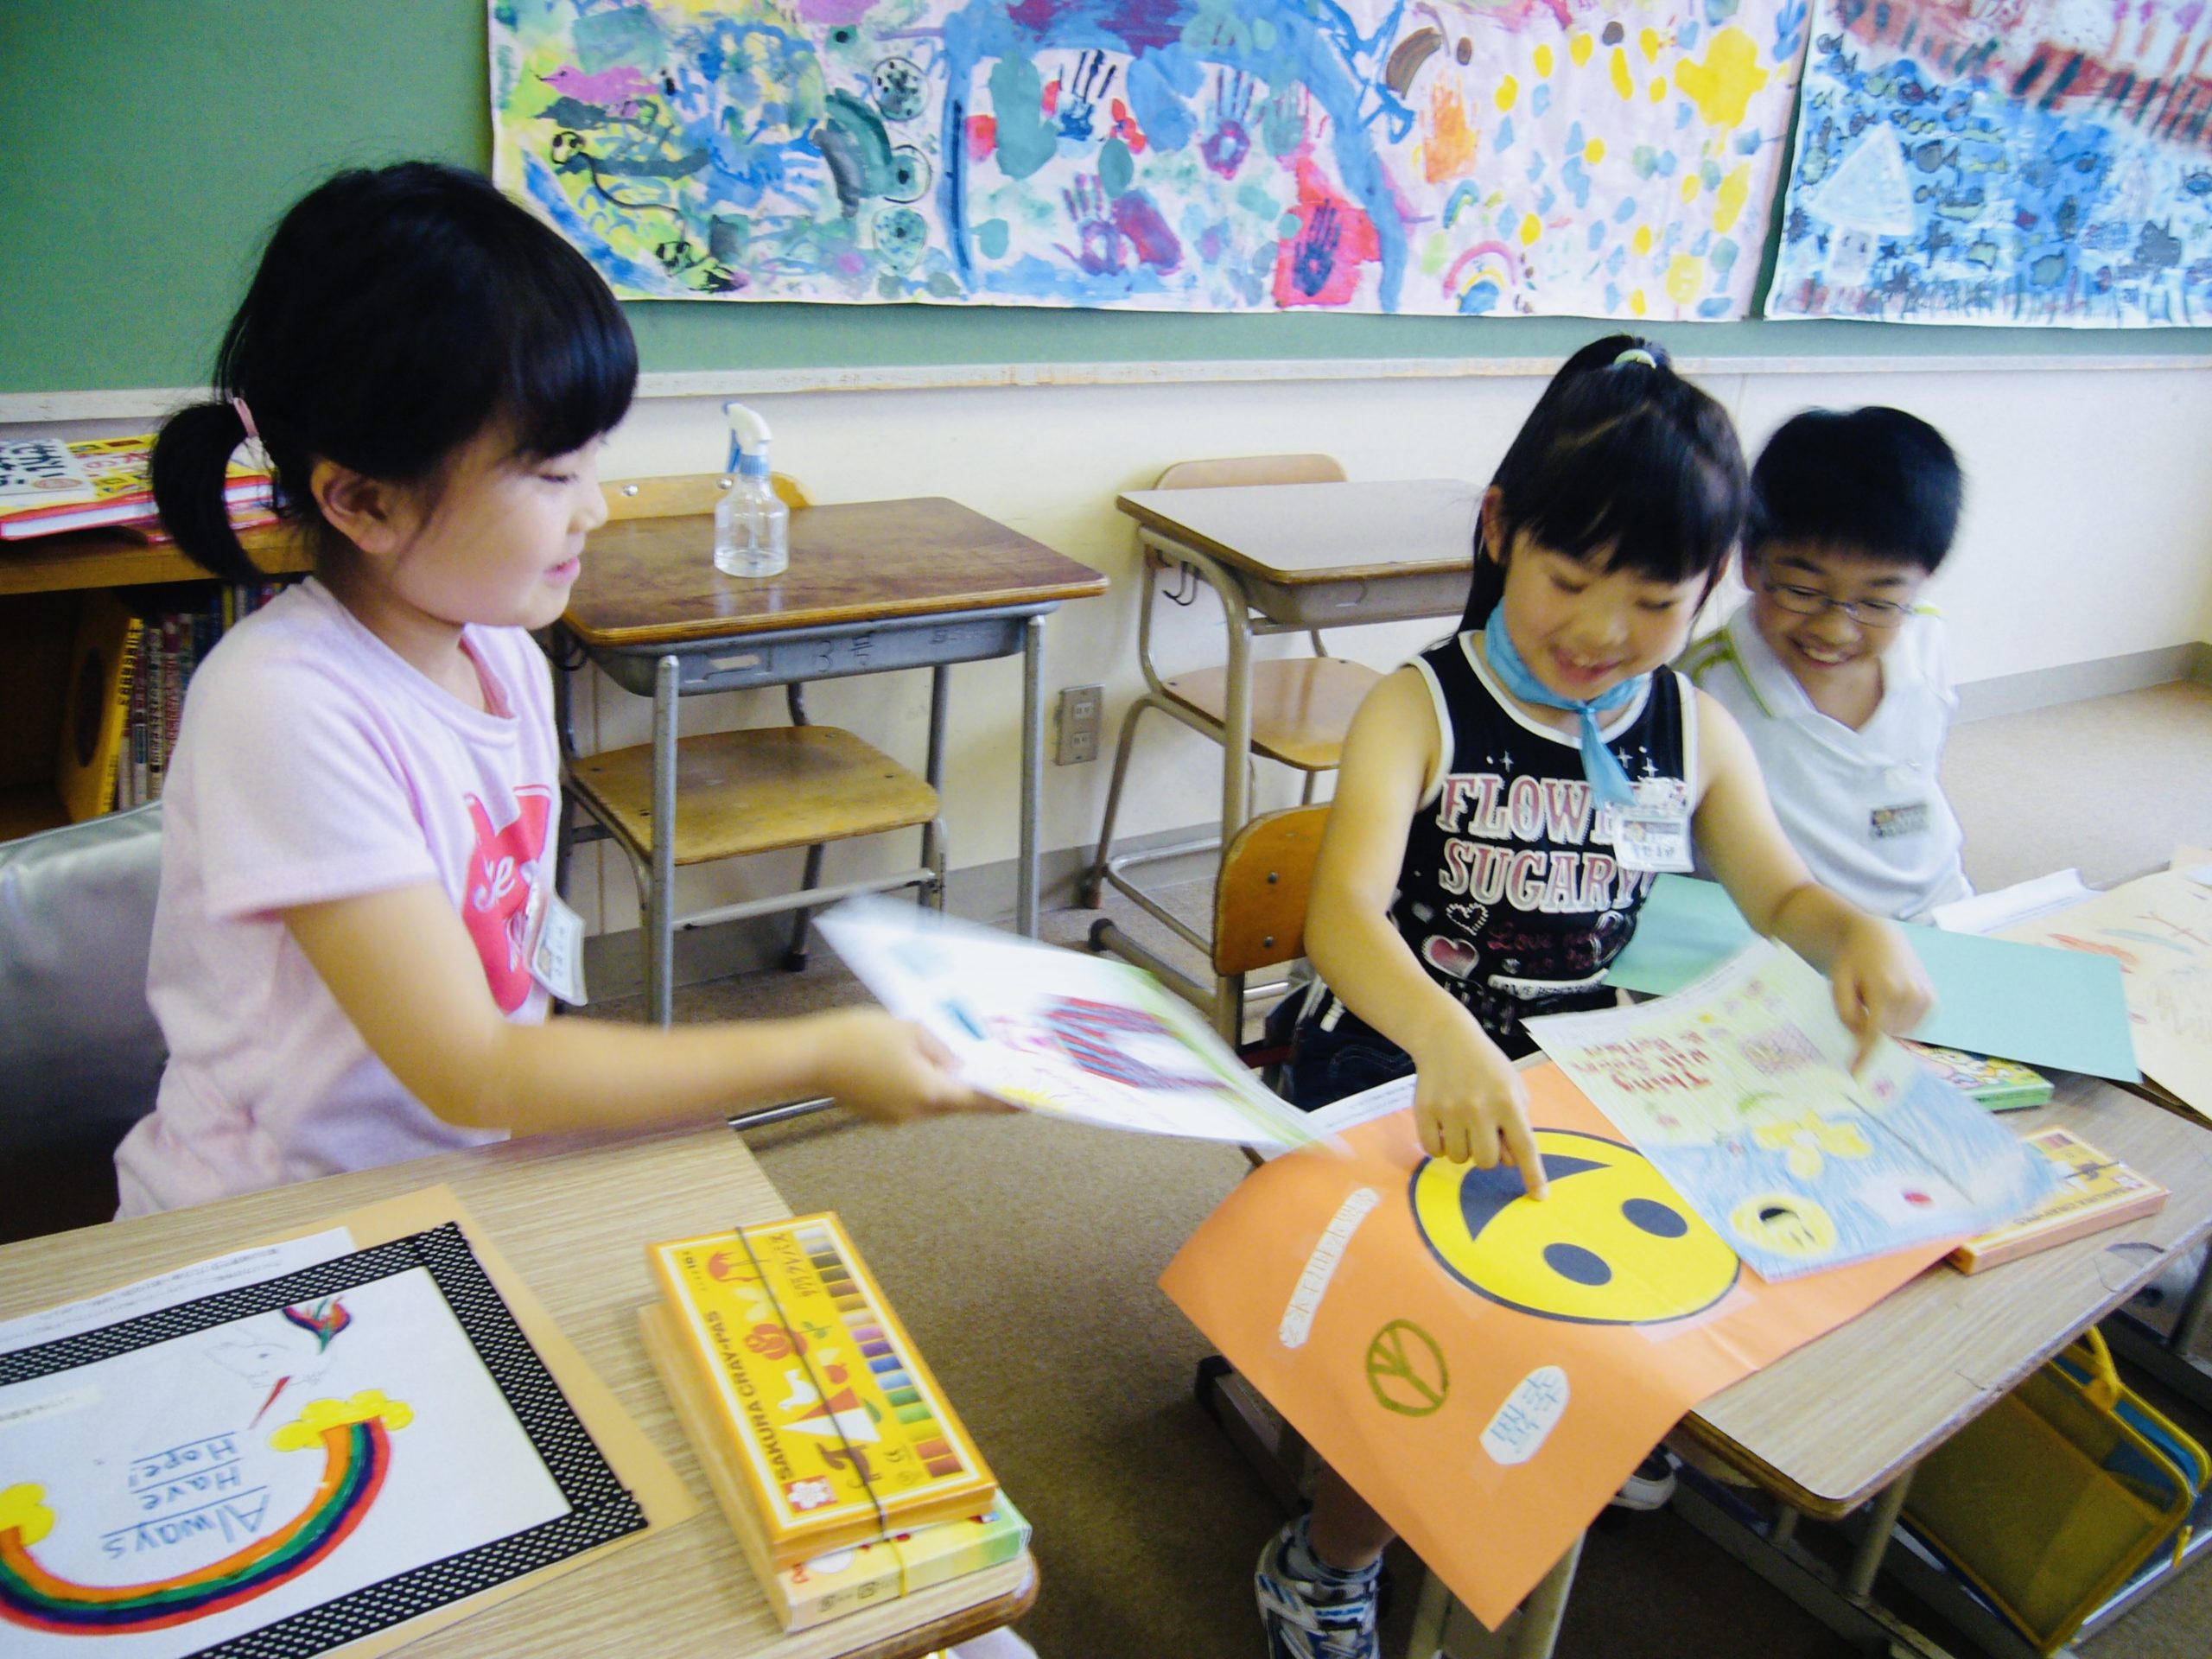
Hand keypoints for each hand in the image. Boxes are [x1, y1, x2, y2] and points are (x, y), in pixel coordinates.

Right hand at [805, 1010, 1001, 1122]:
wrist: (809, 1057)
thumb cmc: (858, 1038)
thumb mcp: (910, 1030)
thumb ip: (941, 1049)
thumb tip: (957, 1065)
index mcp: (930, 1091)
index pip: (977, 1101)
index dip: (1004, 1101)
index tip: (1027, 1103)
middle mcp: (915, 1112)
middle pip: (953, 1100)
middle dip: (968, 1083)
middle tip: (986, 1065)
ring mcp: (895, 1116)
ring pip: (930, 1099)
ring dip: (938, 1080)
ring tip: (938, 1053)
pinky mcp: (878, 1112)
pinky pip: (909, 1098)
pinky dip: (916, 1082)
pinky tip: (907, 1059)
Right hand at [1409, 1015, 1547, 1196]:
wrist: (1445, 1038)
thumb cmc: (1487, 1067)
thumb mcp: (1513, 1088)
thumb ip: (1517, 1123)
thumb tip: (1509, 1161)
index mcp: (1508, 1101)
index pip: (1524, 1147)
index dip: (1533, 1175)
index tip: (1540, 1197)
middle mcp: (1480, 1107)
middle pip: (1487, 1161)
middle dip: (1487, 1154)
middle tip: (1482, 1133)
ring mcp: (1450, 1110)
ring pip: (1460, 1159)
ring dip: (1463, 1149)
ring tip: (1461, 1124)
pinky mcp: (1424, 1111)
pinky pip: (1434, 1151)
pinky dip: (1440, 1146)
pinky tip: (1443, 1126)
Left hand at [1829, 916, 1934, 1071]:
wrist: (1879, 936)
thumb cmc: (1853, 960)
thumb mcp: (1839, 983)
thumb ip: (1846, 1013)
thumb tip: (1860, 1040)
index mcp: (1886, 989)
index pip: (1875, 1033)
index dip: (1865, 1056)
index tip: (1856, 1073)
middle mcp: (1911, 995)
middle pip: (1886, 1034)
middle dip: (1870, 1029)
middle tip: (1861, 1003)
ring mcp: (1925, 998)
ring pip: (1900, 1032)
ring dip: (1885, 1025)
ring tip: (1876, 997)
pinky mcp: (1932, 1000)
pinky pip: (1913, 1026)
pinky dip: (1899, 1022)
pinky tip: (1889, 1000)